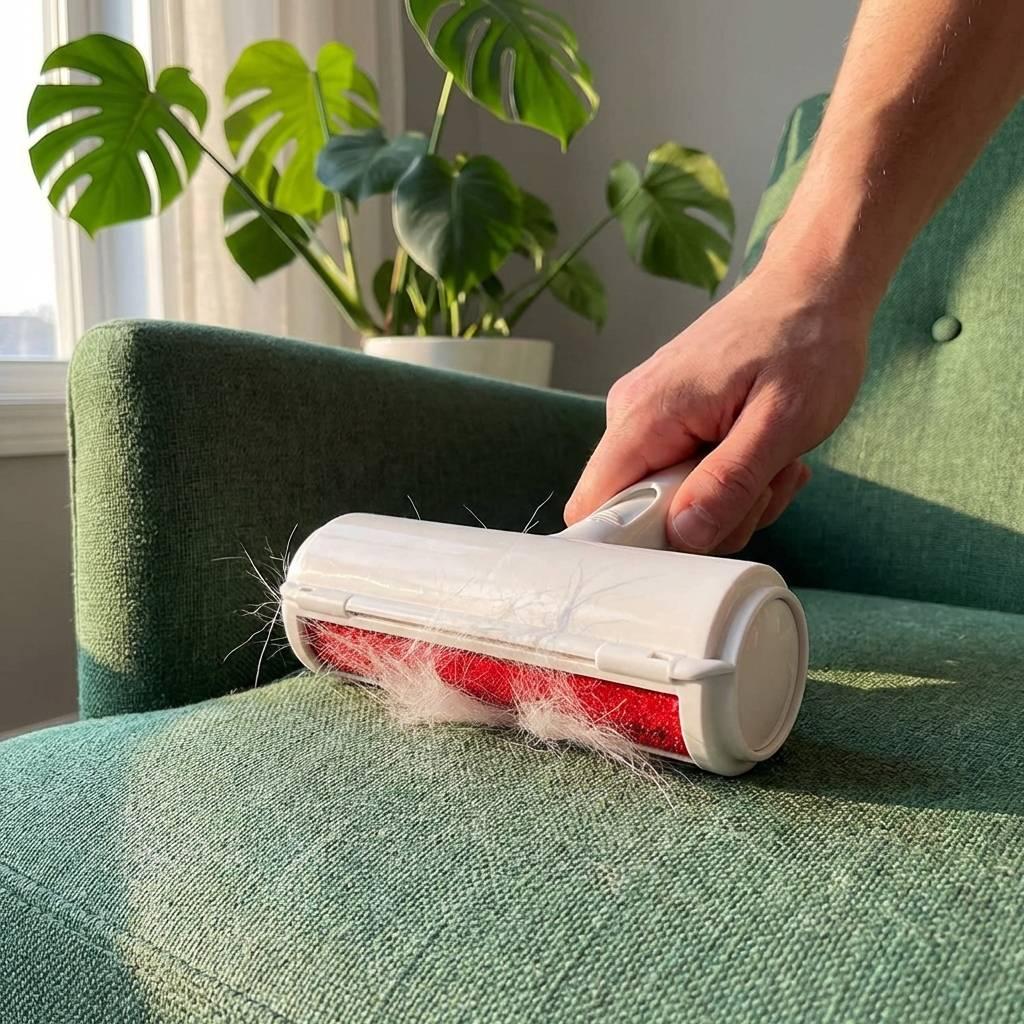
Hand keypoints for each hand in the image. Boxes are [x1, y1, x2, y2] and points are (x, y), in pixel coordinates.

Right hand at [564, 260, 871, 552]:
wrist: (814, 287)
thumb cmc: (805, 342)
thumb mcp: (781, 422)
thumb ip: (729, 482)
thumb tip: (684, 536)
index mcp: (646, 415)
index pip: (592, 507)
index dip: (632, 541)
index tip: (697, 534)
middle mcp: (632, 417)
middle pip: (640, 515)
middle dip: (708, 519)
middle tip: (763, 484)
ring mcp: (650, 419)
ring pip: (671, 503)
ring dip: (730, 500)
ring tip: (774, 460)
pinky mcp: (670, 422)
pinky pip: (686, 480)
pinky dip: (730, 481)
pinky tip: (765, 452)